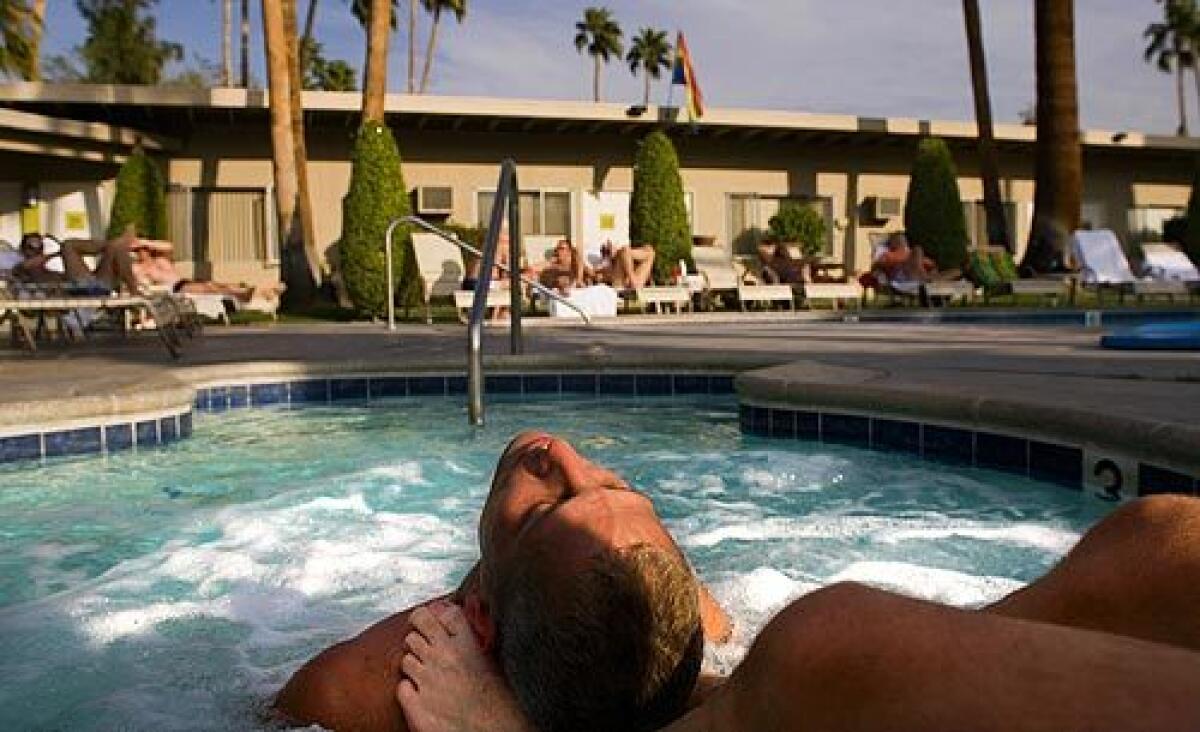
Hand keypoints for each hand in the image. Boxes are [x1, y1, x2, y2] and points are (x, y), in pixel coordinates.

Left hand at [398, 603, 532, 731]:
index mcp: (467, 645)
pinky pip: (402, 687)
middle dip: (419, 636)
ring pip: (406, 658)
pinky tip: (422, 695)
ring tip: (428, 676)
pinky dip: (409, 690)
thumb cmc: (500, 703)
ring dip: (414, 664)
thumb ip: (477, 639)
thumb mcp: (494, 662)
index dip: (434, 613)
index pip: (444, 614)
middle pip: (417, 628)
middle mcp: (444, 658)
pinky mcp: (417, 705)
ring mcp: (428, 681)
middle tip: (424, 646)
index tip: (431, 618)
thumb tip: (468, 614)